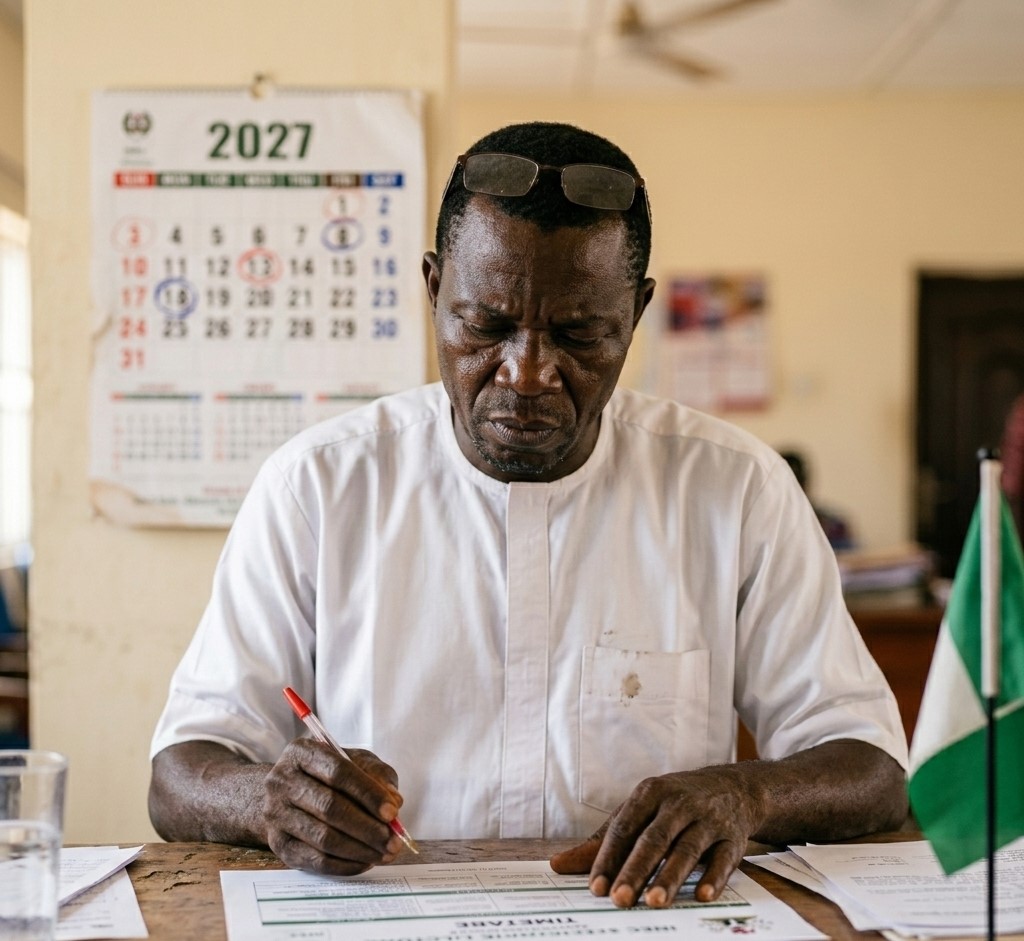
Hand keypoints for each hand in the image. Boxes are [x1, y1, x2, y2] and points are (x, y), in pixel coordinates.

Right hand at [263, 738, 404, 874]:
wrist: (283, 795)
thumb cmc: (325, 775)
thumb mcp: (353, 760)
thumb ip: (376, 773)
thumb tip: (394, 801)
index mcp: (302, 752)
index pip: (338, 772)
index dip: (368, 793)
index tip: (392, 812)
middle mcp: (282, 781)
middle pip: (330, 807)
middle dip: (367, 827)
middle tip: (393, 841)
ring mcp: (276, 814)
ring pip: (323, 838)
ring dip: (360, 849)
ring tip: (385, 854)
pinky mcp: (278, 845)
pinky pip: (315, 860)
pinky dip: (345, 864)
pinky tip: (365, 861)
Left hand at [550, 767, 763, 907]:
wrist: (734, 787)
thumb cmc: (674, 803)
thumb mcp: (640, 810)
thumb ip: (603, 840)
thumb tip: (558, 864)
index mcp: (650, 793)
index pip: (624, 827)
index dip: (608, 858)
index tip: (595, 888)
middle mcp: (679, 803)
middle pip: (654, 839)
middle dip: (635, 870)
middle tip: (619, 899)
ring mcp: (708, 819)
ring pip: (687, 850)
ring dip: (670, 876)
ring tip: (654, 902)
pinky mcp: (733, 837)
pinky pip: (724, 859)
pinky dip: (714, 877)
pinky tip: (703, 896)